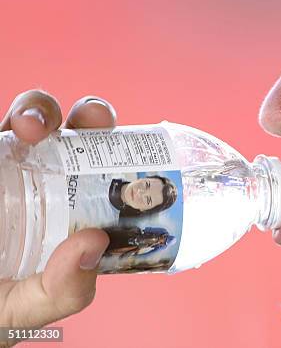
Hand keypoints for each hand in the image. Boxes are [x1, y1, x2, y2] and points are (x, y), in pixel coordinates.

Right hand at [0, 90, 115, 346]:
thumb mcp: (32, 305)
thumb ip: (66, 288)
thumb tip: (96, 243)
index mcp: (71, 210)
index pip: (107, 175)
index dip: (126, 155)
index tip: (134, 152)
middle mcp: (45, 181)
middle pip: (80, 135)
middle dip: (93, 116)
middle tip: (94, 121)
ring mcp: (10, 164)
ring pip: (36, 118)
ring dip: (42, 110)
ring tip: (33, 129)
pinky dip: (14, 116)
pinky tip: (14, 130)